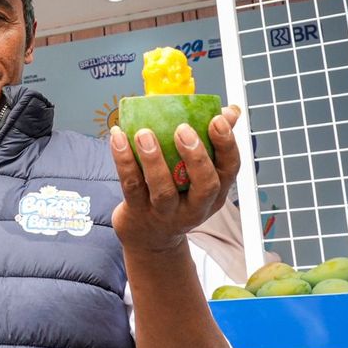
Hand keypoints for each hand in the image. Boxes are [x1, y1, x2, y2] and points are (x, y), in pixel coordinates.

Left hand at [110, 106, 241, 253]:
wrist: (148, 236)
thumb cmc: (177, 194)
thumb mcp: (198, 175)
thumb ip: (211, 142)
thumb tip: (230, 111)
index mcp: (215, 192)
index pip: (230, 169)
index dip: (226, 144)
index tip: (217, 120)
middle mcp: (195, 207)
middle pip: (205, 185)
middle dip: (196, 156)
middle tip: (183, 129)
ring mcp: (166, 213)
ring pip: (163, 190)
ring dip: (154, 159)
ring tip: (144, 133)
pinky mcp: (138, 212)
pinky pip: (131, 186)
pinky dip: (123, 160)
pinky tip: (118, 136)